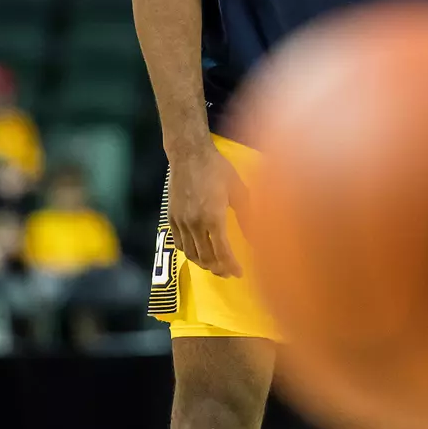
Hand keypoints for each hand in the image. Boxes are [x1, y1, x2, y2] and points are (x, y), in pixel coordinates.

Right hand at [167, 143, 245, 277]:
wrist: (189, 154)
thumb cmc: (217, 168)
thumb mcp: (238, 190)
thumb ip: (247, 215)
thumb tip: (256, 237)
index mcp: (213, 218)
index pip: (222, 253)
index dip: (231, 266)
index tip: (239, 273)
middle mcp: (195, 224)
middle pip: (206, 258)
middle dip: (219, 269)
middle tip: (229, 272)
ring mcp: (181, 222)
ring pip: (191, 254)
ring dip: (204, 264)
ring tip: (215, 266)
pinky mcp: (171, 218)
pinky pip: (179, 244)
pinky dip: (189, 253)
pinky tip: (198, 253)